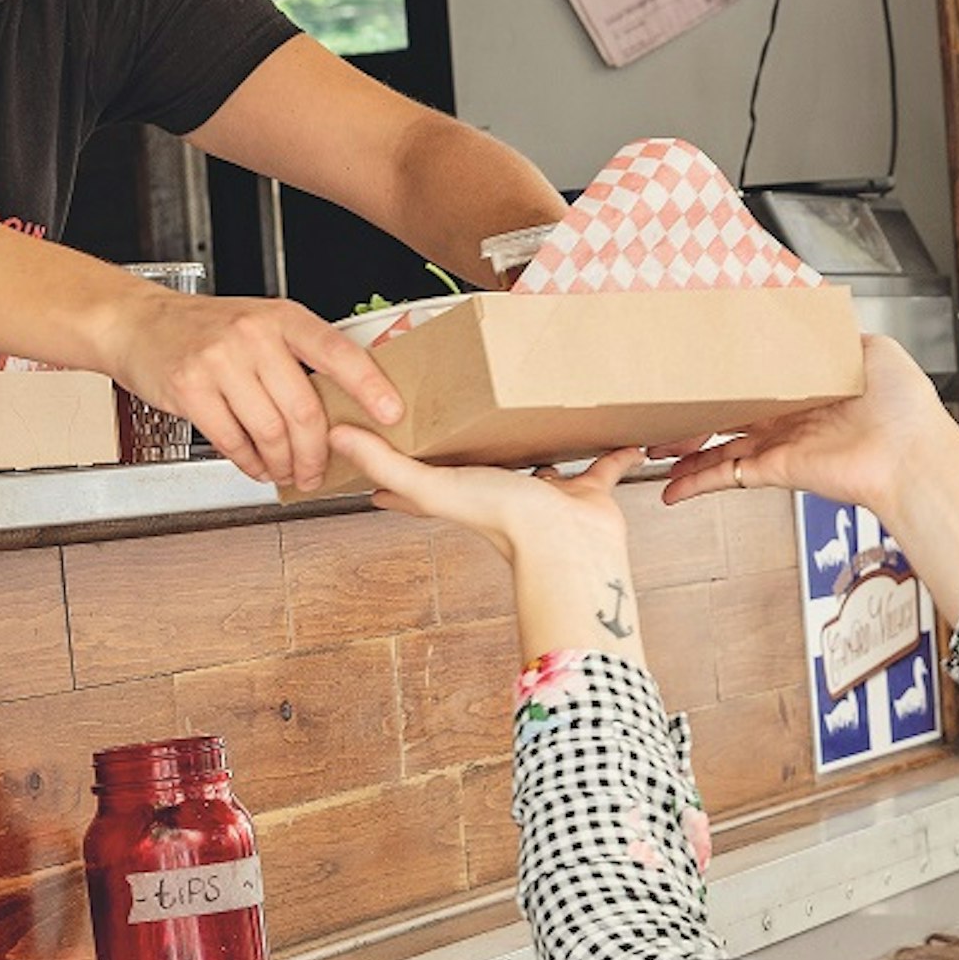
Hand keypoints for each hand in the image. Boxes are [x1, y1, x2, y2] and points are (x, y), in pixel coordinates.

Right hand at [105, 287, 402, 490]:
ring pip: (269, 431)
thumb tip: (348, 406)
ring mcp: (218, 361)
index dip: (369, 386)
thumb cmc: (206, 329)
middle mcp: (252, 335)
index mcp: (281, 317)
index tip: (390, 413)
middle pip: (303, 409)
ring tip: (285, 473)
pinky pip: (232, 441)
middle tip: (317, 472)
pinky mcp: (189, 388)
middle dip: (316, 453)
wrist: (138, 323)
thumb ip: (299, 356)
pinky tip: (255, 466)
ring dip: (282, 464)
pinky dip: (249, 463)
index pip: (337, 352)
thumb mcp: (260, 323)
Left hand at [332, 430, 642, 659]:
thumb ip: (385, 463)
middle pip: (484, 464)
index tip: (386, 438)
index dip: (401, 463)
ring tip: (544, 413)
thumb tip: (335, 436)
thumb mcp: (433, 485)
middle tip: (472, 409)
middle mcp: (503, 494)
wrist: (570, 550)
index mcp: (462, 493)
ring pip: (545, 463)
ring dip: (545, 444)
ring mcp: (547, 497)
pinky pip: (603, 466)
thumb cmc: (503, 523)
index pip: (420, 478)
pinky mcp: (587, 494)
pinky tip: (623, 431)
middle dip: (478, 444)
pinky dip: (615, 452)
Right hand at [656, 333, 950, 519]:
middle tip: (662, 406)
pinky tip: (671, 488)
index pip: (758, 378)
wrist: (912, 455)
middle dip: (693, 412)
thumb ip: (837, 331)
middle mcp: (793, 418)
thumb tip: (817, 303)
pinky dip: (696, 483)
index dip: (726, 371)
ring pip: (719, 446)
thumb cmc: (905, 408)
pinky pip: (728, 475)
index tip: (699, 362)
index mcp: (810, 387)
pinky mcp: (776, 470)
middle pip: (729, 413)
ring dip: (684, 448)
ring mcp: (781, 446)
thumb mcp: (872, 348)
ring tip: (652, 445)